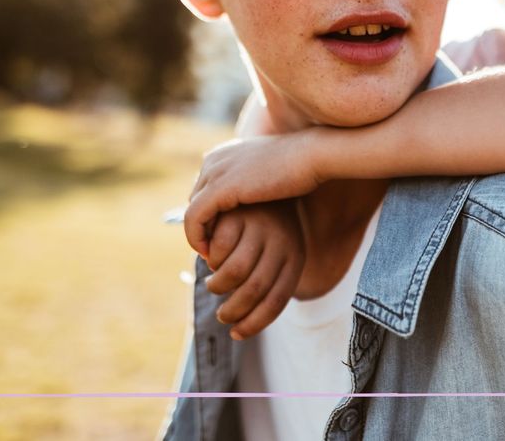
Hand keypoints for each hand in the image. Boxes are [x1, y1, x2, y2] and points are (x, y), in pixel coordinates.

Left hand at [184, 133, 321, 257]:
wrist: (310, 156)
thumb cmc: (298, 168)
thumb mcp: (268, 173)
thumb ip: (252, 182)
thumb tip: (250, 198)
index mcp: (224, 154)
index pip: (204, 191)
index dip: (212, 217)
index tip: (223, 239)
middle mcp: (214, 160)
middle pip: (196, 201)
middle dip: (204, 228)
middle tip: (215, 252)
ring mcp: (214, 172)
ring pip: (192, 211)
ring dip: (199, 237)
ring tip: (213, 257)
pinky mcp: (218, 188)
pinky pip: (194, 219)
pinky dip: (197, 238)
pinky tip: (210, 254)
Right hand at [203, 202, 304, 339]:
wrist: (278, 171)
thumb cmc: (272, 221)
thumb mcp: (280, 247)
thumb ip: (264, 277)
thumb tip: (240, 323)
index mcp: (294, 256)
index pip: (276, 302)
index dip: (254, 324)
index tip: (237, 334)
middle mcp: (281, 242)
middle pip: (253, 290)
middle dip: (231, 310)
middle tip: (221, 315)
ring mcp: (260, 226)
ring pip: (233, 272)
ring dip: (217, 286)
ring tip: (213, 284)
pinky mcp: (238, 211)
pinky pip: (218, 247)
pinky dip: (210, 258)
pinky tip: (209, 255)